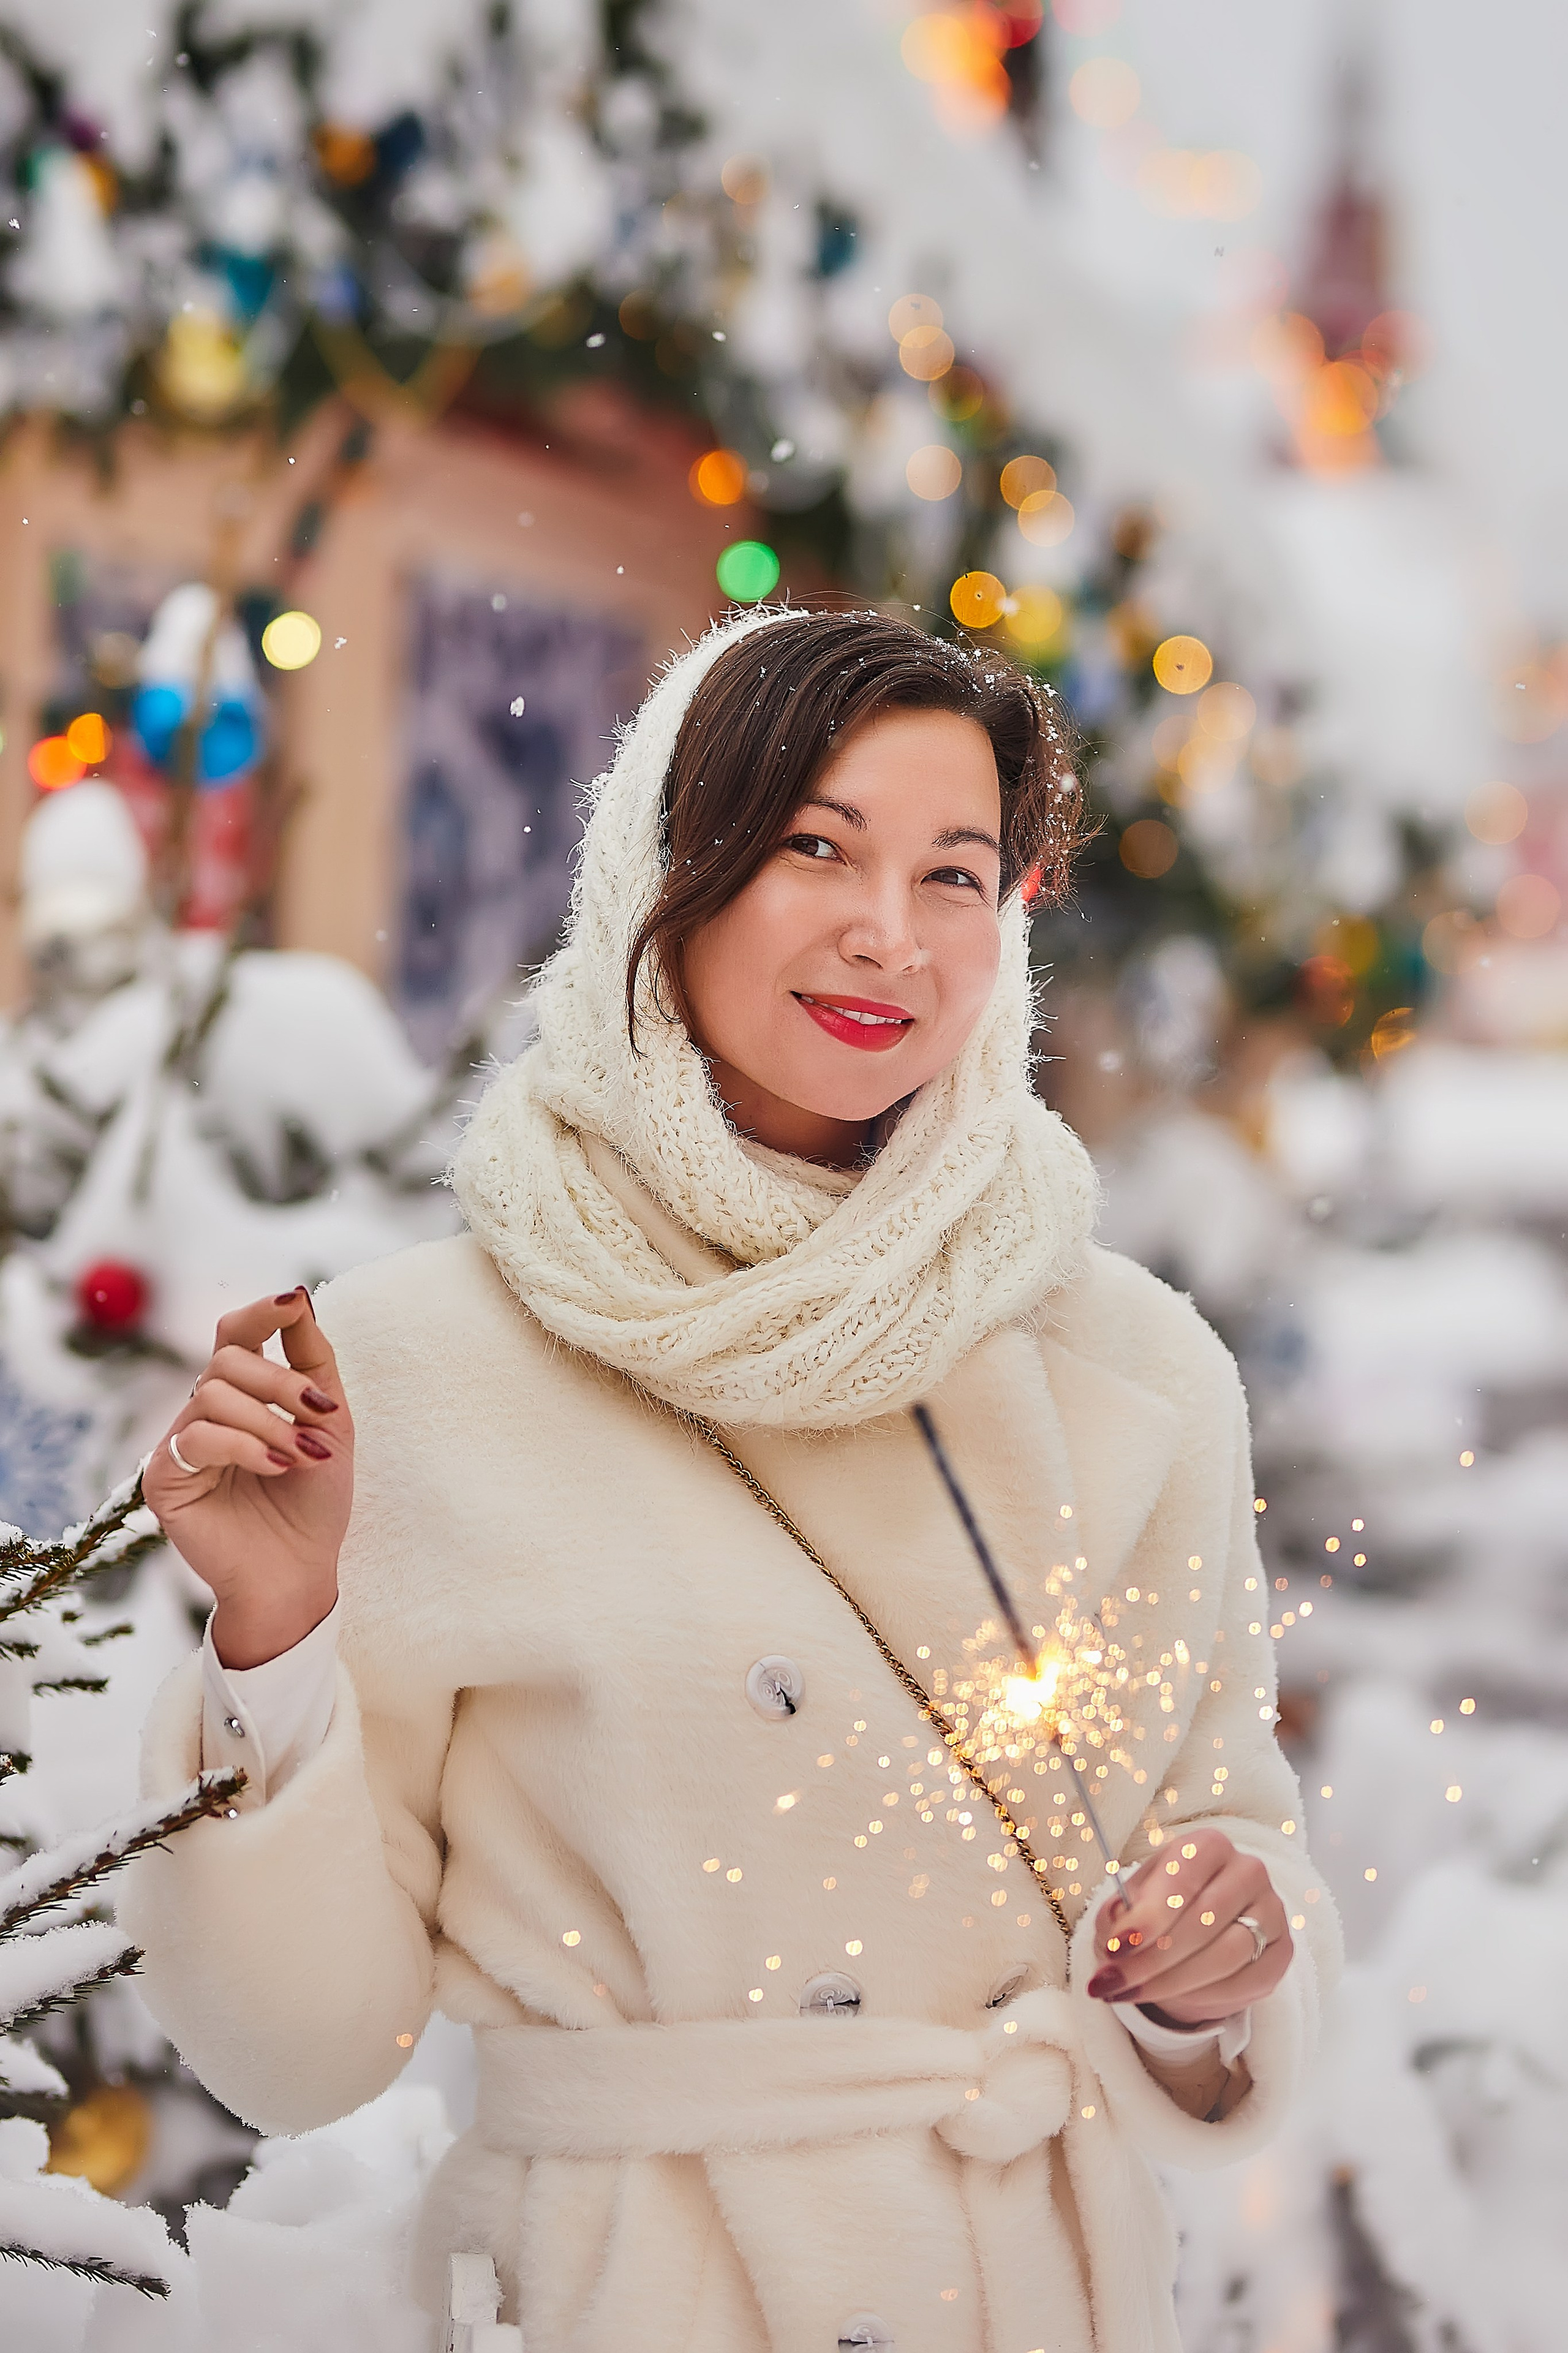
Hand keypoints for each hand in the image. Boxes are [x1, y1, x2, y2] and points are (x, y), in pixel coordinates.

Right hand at [142, 1288, 352, 1669]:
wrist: (300, 1571)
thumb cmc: (315, 1501)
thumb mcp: (329, 1421)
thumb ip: (312, 1360)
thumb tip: (299, 1297)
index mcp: (241, 1395)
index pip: (235, 1333)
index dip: (260, 1312)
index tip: (293, 1301)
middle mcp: (204, 1412)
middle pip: (228, 1358)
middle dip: (282, 1382)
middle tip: (320, 1415)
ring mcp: (179, 1444)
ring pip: (214, 1394)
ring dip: (270, 1421)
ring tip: (302, 1457)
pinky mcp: (164, 1478)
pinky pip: (198, 1437)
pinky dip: (245, 1446)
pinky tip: (277, 1468)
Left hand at [1084, 1827, 1291, 2024]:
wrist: (1194, 1940)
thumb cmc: (1158, 1913)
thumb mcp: (1129, 1906)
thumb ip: (1118, 1914)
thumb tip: (1115, 1926)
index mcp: (1208, 1845)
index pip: (1182, 1878)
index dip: (1149, 1917)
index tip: (1116, 1948)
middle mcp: (1248, 1870)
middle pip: (1204, 1920)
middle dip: (1153, 1959)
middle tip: (1114, 1983)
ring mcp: (1272, 1910)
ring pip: (1227, 1955)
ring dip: (1174, 1982)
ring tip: (1134, 1994)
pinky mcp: (1283, 1951)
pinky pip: (1248, 1981)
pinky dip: (1206, 1996)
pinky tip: (1177, 1998)